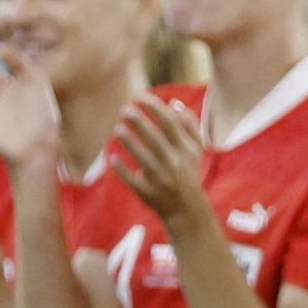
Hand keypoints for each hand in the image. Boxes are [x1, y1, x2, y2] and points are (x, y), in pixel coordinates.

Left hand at [106, 91, 214, 235]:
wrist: (187, 210)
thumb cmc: (188, 172)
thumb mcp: (195, 149)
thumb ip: (189, 125)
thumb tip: (173, 103)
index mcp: (186, 151)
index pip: (170, 123)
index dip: (154, 107)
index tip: (139, 97)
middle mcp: (175, 164)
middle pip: (156, 139)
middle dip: (140, 122)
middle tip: (125, 110)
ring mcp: (162, 180)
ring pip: (144, 159)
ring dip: (130, 143)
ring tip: (118, 129)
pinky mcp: (148, 194)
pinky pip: (133, 180)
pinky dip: (122, 170)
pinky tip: (113, 158)